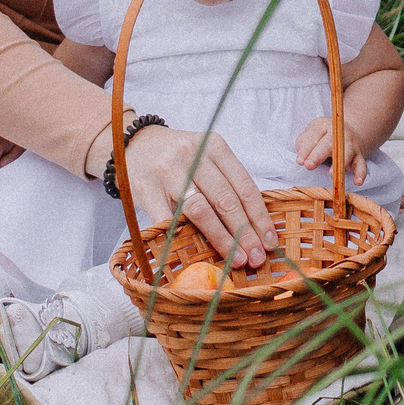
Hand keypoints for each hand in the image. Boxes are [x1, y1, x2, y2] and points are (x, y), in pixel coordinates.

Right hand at [120, 127, 278, 270]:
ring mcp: (169, 173)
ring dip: (222, 239)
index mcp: (214, 146)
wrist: (133, 144)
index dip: (259, 216)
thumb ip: (225, 182)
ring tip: (236, 260)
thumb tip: (254, 225)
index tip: (270, 240)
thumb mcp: (205, 156)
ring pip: (201, 211)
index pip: (244, 185)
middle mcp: (193, 156)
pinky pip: (168, 221)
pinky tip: (196, 256)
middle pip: (226, 200)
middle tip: (257, 258)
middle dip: (246, 233)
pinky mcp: (147, 190)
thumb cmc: (177, 157)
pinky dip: (182, 240)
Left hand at [293, 115, 367, 185]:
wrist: (350, 132)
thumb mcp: (312, 134)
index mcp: (324, 126)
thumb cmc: (324, 137)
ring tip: (331, 174)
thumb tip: (301, 157)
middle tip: (309, 165)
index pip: (313, 136)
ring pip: (346, 153)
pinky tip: (358, 182)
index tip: (300, 161)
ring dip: (339, 164)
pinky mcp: (359, 157)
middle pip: (328, 144)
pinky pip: (362, 165)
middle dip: (318, 155)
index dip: (306, 149)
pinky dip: (361, 174)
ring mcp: (351, 145)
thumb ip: (304, 144)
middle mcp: (339, 134)